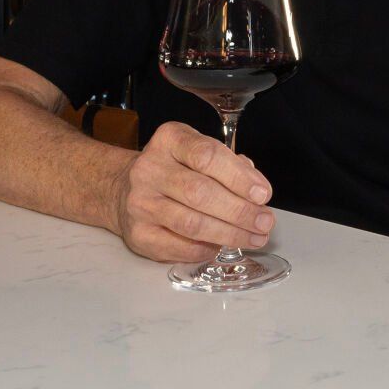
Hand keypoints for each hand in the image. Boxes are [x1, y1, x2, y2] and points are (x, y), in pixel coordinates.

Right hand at [106, 121, 275, 261]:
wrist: (124, 189)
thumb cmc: (174, 170)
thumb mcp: (198, 153)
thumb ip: (229, 166)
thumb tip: (256, 189)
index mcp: (169, 140)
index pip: (207, 155)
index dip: (239, 177)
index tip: (263, 194)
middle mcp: (149, 168)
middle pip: (200, 192)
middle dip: (239, 211)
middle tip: (264, 222)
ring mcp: (140, 202)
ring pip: (191, 223)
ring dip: (229, 233)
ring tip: (253, 237)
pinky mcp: (138, 233)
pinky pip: (179, 246)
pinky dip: (206, 248)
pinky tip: (222, 246)